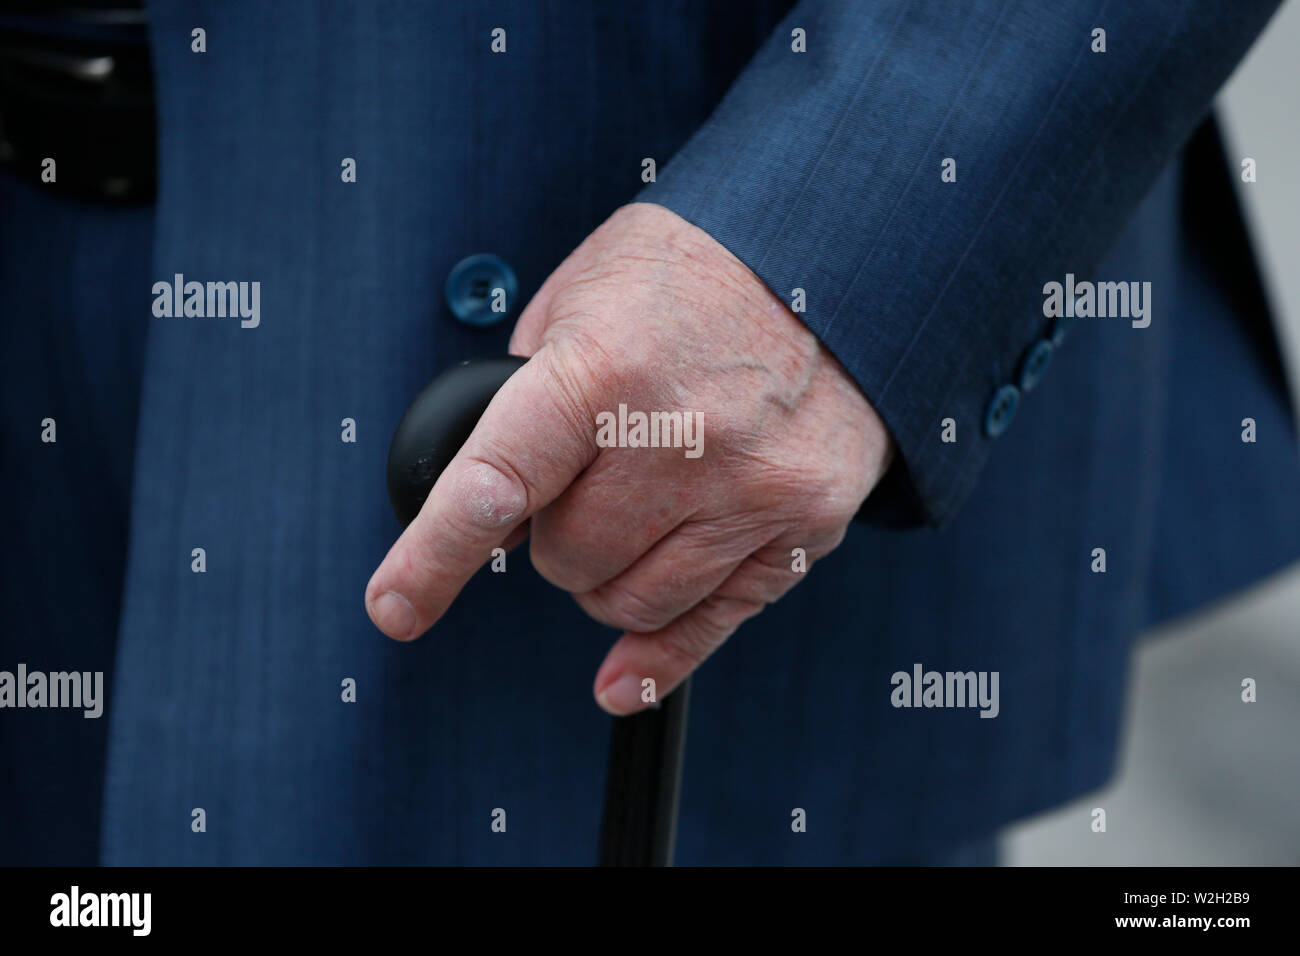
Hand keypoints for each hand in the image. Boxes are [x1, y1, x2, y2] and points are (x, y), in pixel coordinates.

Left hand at [365, 203, 893, 713]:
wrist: (835, 263)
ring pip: (630, 604)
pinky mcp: (804, 523)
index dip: (434, 556)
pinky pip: (709, 625)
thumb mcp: (580, 298)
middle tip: (583, 484)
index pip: (499, 483)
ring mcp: (752, 488)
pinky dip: (658, 656)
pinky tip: (623, 681)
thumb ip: (522, 399)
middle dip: (553, 537)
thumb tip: (494, 511)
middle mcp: (683, 437)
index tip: (396, 607)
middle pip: (568, 559)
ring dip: (606, 578)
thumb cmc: (693, 275)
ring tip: (631, 516)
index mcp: (607, 367)